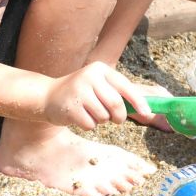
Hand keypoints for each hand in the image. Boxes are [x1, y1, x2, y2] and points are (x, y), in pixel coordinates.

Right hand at [43, 61, 168, 130]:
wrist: (47, 96)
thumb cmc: (81, 93)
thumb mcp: (98, 85)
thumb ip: (118, 93)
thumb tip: (146, 109)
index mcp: (100, 70)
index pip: (125, 86)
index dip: (138, 101)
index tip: (147, 113)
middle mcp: (90, 77)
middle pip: (116, 103)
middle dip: (119, 116)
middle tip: (117, 120)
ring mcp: (78, 91)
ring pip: (103, 116)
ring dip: (101, 120)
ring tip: (91, 112)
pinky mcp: (70, 107)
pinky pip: (91, 124)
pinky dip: (89, 125)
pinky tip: (80, 116)